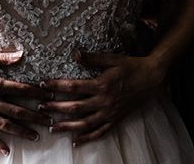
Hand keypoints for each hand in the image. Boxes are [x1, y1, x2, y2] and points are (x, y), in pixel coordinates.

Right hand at [0, 50, 54, 155]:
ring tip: (35, 136)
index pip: (20, 89)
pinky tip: (6, 149)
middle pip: (16, 110)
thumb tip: (21, 56)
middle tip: (49, 120)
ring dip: (21, 131)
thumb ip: (2, 58)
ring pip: (4, 124)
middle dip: (35, 116)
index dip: (36, 93)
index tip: (49, 96)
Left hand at [37, 50, 166, 145]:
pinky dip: (87, 138)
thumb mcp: (112, 59)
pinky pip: (99, 132)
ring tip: (52, 128)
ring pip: (84, 124)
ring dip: (67, 126)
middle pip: (75, 107)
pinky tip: (75, 141)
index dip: (56, 85)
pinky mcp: (116, 120)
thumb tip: (76, 54)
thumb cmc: (131, 66)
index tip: (43, 84)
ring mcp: (110, 113)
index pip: (73, 86)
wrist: (152, 79)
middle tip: (41, 108)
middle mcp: (104, 101)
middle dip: (56, 108)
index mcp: (101, 85)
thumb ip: (93, 58)